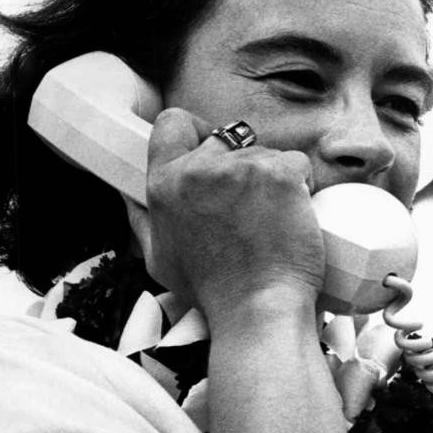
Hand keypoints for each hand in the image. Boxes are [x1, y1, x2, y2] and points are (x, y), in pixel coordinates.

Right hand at [124, 108, 325, 316]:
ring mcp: (242, 168)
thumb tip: (131, 196)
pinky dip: (300, 185)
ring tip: (271, 220)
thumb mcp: (159, 259)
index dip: (194, 131)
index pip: (172, 124)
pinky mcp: (280, 174)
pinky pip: (296, 163)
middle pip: (224, 137)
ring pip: (264, 152)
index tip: (209, 149)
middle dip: (239, 162)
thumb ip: (144, 221)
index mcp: (165, 185)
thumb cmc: (212, 290)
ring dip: (271, 178)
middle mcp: (199, 170)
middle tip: (251, 200)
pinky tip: (293, 216)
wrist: (257, 309)